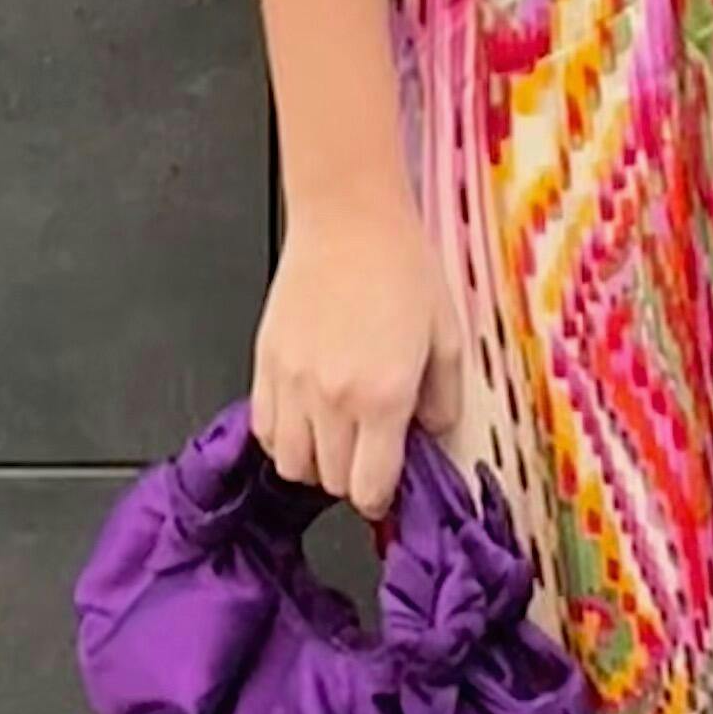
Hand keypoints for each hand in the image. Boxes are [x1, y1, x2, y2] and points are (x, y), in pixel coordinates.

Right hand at [251, 189, 467, 521]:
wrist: (349, 217)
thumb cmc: (401, 266)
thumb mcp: (448, 334)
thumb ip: (445, 398)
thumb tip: (433, 435)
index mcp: (383, 395)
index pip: (368, 490)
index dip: (381, 496)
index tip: (388, 483)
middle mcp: (333, 397)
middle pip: (330, 481)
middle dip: (353, 475)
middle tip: (370, 447)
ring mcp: (292, 382)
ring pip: (292, 464)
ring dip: (317, 459)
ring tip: (337, 433)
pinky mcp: (265, 362)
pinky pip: (264, 429)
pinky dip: (284, 435)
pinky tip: (306, 414)